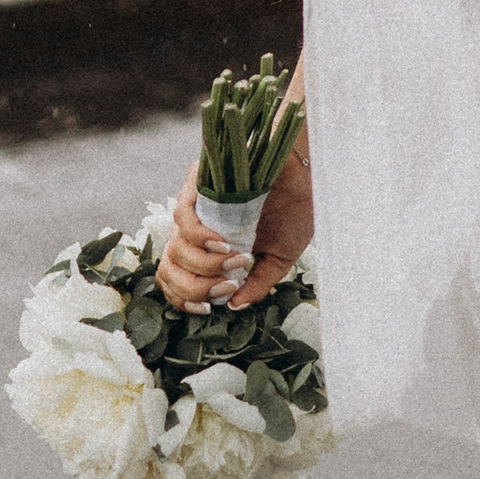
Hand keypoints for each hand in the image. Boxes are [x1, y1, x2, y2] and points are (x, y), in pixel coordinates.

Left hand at [154, 147, 313, 313]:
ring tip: (235, 261)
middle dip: (195, 288)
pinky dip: (198, 236)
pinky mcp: (200, 182)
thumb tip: (232, 306)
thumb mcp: (278, 257)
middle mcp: (197, 229)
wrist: (310, 170)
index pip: (177, 279)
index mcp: (209, 248)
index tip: (208, 308)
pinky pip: (182, 215)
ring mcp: (197, 206)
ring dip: (203, 264)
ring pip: (174, 246)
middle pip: (170, 268)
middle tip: (227, 286)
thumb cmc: (295, 209)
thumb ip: (257, 283)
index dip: (184, 299)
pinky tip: (222, 243)